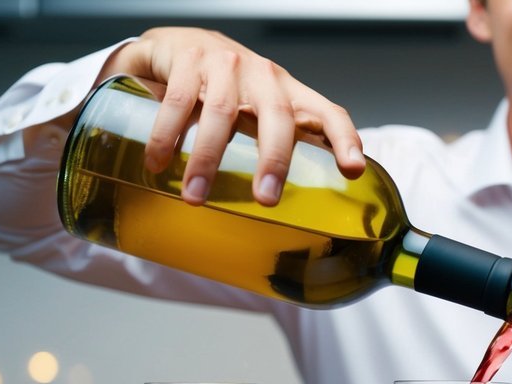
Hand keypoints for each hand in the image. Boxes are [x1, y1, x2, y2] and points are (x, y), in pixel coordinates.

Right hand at [101, 27, 364, 205]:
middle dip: (274, 159)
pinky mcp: (187, 58)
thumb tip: (294, 211)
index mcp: (288, 94)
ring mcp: (226, 64)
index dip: (344, 139)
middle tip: (265, 199)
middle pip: (278, 116)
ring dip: (207, 159)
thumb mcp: (257, 113)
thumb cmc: (224, 90)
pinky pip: (179, 102)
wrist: (175, 45)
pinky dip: (166, 136)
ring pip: (222, 113)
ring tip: (196, 197)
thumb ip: (275, 146)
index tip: (353, 170)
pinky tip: (158, 163)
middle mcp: (263, 76)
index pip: (327, 112)